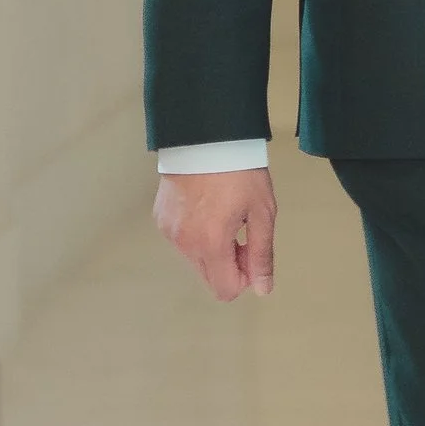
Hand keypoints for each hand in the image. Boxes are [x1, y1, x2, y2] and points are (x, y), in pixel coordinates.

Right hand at [153, 166, 276, 301]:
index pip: (225, 290)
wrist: (206, 135)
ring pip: (196, 260)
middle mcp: (185, 243)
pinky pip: (182, 241)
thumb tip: (263, 289)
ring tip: (225, 215)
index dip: (245, 278)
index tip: (252, 252)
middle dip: (230, 264)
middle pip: (210, 277)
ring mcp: (169, 231)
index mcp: (211, 243)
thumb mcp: (262, 211)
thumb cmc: (239, 170)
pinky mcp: (161, 219)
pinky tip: (208, 207)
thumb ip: (262, 254)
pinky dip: (197, 234)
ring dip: (213, 249)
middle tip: (242, 231)